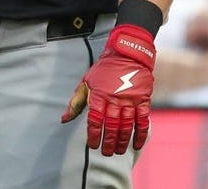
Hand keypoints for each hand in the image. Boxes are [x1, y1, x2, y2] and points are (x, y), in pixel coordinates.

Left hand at [62, 24, 155, 155]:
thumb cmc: (103, 70)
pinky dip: (141, 134)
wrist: (126, 54)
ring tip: (118, 151)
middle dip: (108, 142)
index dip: (93, 134)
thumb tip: (64, 119)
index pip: (94, 119)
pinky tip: (137, 144)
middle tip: (106, 153)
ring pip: (126, 125)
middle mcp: (114, 99)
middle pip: (111, 125)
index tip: (92, 145)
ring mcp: (130, 100)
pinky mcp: (143, 100)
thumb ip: (76, 102)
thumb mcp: (86, 82)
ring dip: (122, 141)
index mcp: (98, 95)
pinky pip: (143, 120)